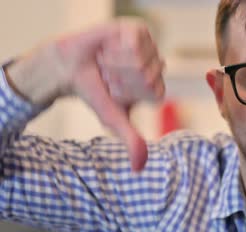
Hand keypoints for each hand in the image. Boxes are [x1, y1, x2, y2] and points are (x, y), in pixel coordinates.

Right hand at [7, 19, 164, 171]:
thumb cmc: (94, 92)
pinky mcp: (137, 30)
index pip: (156, 93)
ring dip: (116, 66)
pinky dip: (115, 51)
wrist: (68, 67)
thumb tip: (139, 168)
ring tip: (107, 62)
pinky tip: (107, 49)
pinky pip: (134, 45)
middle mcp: (157, 66)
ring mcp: (150, 46)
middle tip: (109, 76)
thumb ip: (131, 141)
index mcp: (158, 87)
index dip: (130, 94)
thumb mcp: (114, 119)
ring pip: (140, 62)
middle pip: (149, 78)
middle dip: (122, 81)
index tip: (115, 91)